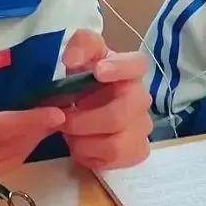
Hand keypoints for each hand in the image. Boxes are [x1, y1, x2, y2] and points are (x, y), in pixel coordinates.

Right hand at [0, 84, 64, 205]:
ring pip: (4, 164)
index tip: (58, 113)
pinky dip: (3, 158)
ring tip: (34, 128)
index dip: (33, 121)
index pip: (2, 128)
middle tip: (53, 116)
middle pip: (11, 149)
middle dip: (35, 132)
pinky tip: (3, 145)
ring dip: (23, 146)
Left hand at [60, 29, 152, 169]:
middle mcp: (141, 99)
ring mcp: (142, 127)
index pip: (137, 64)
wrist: (86, 108)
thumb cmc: (85, 80)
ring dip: (83, 141)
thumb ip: (79, 46)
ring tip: (71, 134)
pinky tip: (81, 146)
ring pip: (115, 144)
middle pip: (119, 115)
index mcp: (129, 72)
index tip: (98, 71)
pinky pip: (112, 160)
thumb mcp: (80, 56)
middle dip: (83, 121)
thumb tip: (73, 59)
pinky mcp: (137, 151)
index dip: (120, 69)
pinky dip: (89, 155)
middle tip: (63, 120)